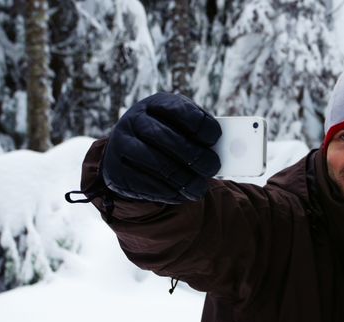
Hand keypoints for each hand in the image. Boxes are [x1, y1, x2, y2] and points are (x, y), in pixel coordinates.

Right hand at [102, 92, 221, 202]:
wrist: (130, 158)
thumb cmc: (168, 140)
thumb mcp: (182, 130)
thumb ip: (201, 136)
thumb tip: (228, 151)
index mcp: (155, 104)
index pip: (178, 109)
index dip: (199, 124)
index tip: (215, 137)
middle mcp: (133, 120)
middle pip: (165, 137)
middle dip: (194, 155)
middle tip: (213, 167)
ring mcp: (120, 145)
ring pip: (156, 163)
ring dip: (184, 179)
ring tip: (200, 188)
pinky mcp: (116, 171)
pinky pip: (146, 184)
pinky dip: (169, 192)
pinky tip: (182, 194)